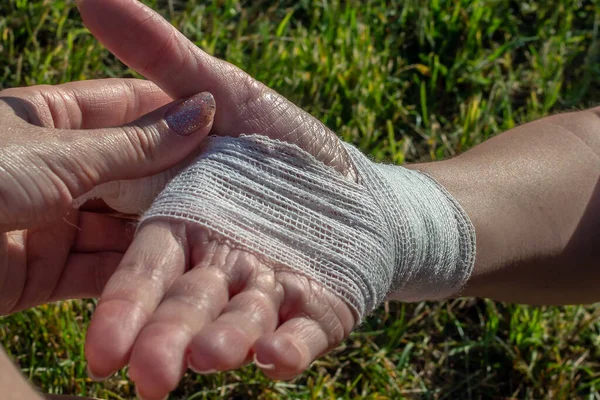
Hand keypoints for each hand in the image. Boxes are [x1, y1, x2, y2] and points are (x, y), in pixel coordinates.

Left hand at [0, 78, 214, 313]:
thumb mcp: (62, 154)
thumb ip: (137, 144)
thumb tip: (202, 112)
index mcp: (50, 121)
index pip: (126, 107)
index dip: (173, 114)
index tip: (222, 126)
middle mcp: (55, 169)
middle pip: (131, 171)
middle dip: (174, 181)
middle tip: (228, 188)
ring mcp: (52, 220)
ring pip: (120, 224)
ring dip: (158, 232)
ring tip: (211, 233)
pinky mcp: (45, 271)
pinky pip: (100, 269)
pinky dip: (131, 273)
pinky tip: (173, 271)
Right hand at [77, 0, 357, 396]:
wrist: (355, 184)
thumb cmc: (284, 145)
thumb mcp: (226, 93)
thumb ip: (164, 63)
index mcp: (189, 225)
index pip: (148, 269)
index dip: (125, 305)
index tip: (103, 348)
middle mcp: (222, 266)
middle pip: (188, 305)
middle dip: (168, 338)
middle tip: (148, 378)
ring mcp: (272, 291)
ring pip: (242, 321)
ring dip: (228, 340)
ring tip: (214, 357)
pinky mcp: (320, 306)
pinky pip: (304, 329)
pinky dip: (293, 344)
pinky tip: (280, 360)